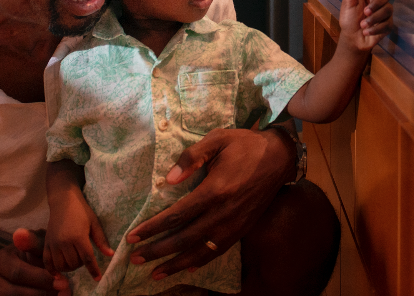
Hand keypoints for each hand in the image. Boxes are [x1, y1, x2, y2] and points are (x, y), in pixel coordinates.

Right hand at [0, 228, 69, 295]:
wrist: (18, 267)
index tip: (62, 280)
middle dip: (41, 293)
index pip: (18, 273)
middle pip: (14, 292)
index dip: (41, 278)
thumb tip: (21, 234)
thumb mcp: (34, 244)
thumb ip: (33, 242)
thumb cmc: (31, 253)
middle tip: (65, 292)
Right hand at [44, 194, 114, 279]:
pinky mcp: (46, 243)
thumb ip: (101, 240)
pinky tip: (58, 273)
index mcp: (78, 236)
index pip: (87, 259)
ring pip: (61, 265)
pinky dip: (52, 270)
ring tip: (74, 261)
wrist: (63, 200)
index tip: (98, 278)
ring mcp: (53, 243)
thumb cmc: (82, 210)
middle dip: (81, 265)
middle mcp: (64, 242)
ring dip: (69, 267)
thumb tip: (111, 255)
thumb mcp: (95, 223)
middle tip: (84, 257)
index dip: (93, 270)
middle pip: (74, 263)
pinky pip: (47, 262)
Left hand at [122, 125, 295, 279]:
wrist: (280, 157)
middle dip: (158, 250)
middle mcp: (223, 213)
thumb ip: (191, 157)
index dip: (153, 228)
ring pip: (201, 251)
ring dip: (176, 264)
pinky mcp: (243, 228)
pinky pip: (218, 250)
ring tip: (155, 273)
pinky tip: (187, 268)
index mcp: (214, 190)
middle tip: (135, 258)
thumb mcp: (217, 139)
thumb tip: (168, 179)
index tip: (133, 237)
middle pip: (184, 238)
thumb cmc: (245, 145)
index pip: (177, 215)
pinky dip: (201, 261)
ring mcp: (234, 224)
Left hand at [338, 0, 393, 51]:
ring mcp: (385, 13)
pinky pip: (387, 23)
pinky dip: (375, 29)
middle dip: (376, 5)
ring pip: (388, 9)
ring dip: (374, 19)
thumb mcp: (347, 4)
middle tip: (365, 13)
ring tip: (363, 26)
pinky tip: (367, 32)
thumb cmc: (348, 20)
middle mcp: (378, 1)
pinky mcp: (388, 25)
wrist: (352, 40)